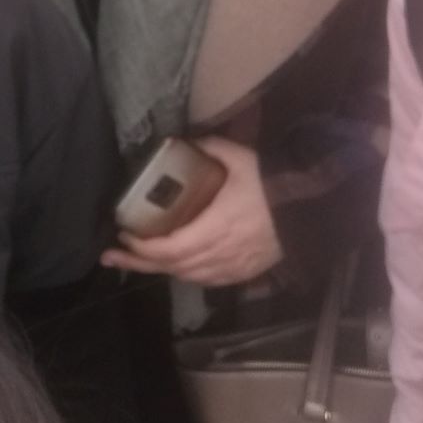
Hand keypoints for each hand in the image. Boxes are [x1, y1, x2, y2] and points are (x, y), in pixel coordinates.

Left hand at [102, 137, 284, 284]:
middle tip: (110, 256)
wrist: (312, 208)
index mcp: (218, 226)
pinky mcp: (244, 272)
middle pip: (172, 267)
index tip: (124, 233)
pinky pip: (206, 280)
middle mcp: (222, 253)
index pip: (171, 247)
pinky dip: (185, 273)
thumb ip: (206, 148)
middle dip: (138, 262)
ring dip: (160, 269)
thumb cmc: (272, 182)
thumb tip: (178, 142)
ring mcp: (234, 266)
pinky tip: (173, 266)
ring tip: (135, 261)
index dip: (143, 246)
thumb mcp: (239, 157)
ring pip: (188, 276)